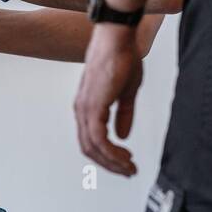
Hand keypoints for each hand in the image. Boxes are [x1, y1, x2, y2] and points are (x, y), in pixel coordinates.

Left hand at [73, 23, 141, 176]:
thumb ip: (123, 115)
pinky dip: (111, 152)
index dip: (108, 154)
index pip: (92, 139)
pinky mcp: (92, 107)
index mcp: (88, 106)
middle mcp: (82, 110)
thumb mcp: (126, 93)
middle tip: (128, 171)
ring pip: (93, 147)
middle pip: (90, 148)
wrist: (118, 39)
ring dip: (112, 161)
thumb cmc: (122, 58)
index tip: (125, 162)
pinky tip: (125, 156)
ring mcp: (85, 109)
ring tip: (130, 168)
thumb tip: (123, 135)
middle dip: (110, 164)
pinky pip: (99, 139)